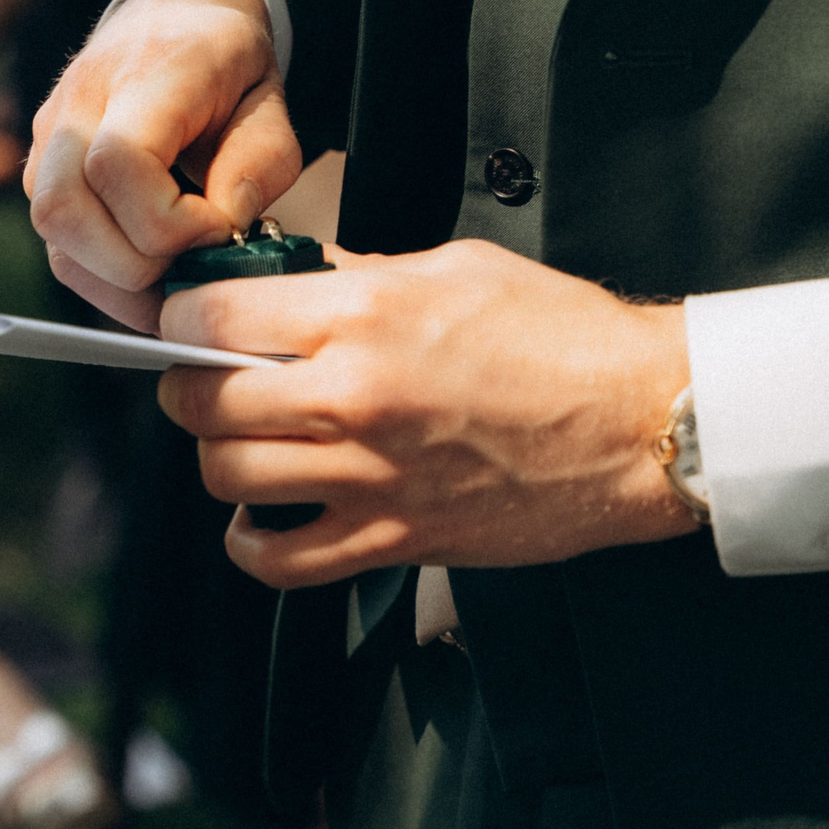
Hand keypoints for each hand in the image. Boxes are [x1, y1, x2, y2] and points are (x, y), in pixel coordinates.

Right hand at [25, 0, 299, 331]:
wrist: (172, 16)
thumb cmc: (222, 61)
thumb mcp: (269, 98)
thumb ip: (260, 163)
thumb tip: (224, 226)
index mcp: (147, 71)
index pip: (119, 162)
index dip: (168, 221)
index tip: (218, 226)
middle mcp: (80, 100)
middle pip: (65, 209)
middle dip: (136, 263)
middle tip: (193, 258)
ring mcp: (48, 136)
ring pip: (52, 235)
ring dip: (116, 278)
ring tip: (175, 273)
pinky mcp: (40, 171)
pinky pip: (57, 246)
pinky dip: (104, 278)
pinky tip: (151, 272)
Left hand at [154, 239, 697, 588]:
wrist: (645, 422)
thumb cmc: (565, 338)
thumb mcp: (455, 268)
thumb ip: (357, 278)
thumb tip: (288, 279)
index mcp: (364, 316)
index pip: (211, 317)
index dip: (182, 317)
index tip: (187, 321)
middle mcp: (355, 397)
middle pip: (202, 401)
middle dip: (190, 386)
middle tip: (210, 379)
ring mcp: (371, 476)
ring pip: (228, 476)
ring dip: (222, 457)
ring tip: (248, 440)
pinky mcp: (396, 538)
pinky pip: (280, 559)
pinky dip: (254, 542)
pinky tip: (267, 514)